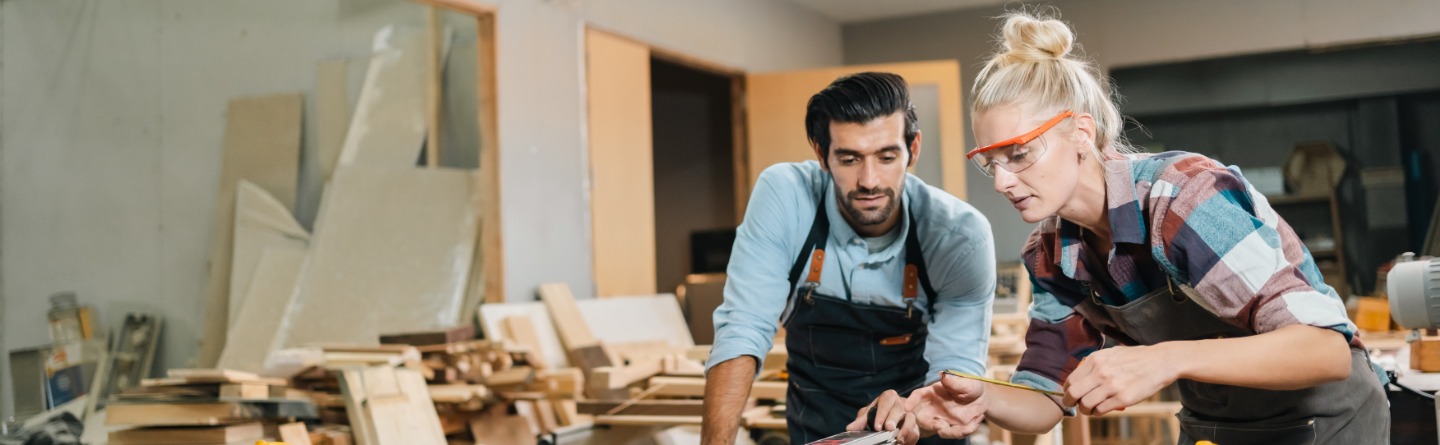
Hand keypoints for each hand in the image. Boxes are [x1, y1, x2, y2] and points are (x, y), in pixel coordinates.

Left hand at [846, 390, 921, 443]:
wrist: (894, 416)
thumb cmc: (879, 413)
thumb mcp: (869, 414)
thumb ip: (861, 420)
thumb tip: (850, 428)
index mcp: (888, 397)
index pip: (886, 402)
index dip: (882, 414)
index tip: (877, 426)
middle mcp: (901, 403)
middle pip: (899, 409)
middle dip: (893, 419)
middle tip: (889, 429)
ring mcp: (909, 414)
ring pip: (911, 420)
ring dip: (905, 430)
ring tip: (898, 440)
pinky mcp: (916, 425)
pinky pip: (916, 431)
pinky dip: (911, 438)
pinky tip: (904, 444)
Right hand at [904, 373, 986, 438]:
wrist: (982, 398)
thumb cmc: (970, 386)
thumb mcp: (964, 382)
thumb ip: (953, 381)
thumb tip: (943, 374)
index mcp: (933, 393)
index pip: (918, 395)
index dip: (912, 401)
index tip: (907, 408)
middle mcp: (934, 407)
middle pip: (923, 418)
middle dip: (928, 424)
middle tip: (938, 426)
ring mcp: (943, 418)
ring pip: (939, 429)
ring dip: (948, 432)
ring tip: (964, 430)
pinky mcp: (953, 427)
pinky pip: (955, 433)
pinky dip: (964, 431)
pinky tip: (974, 423)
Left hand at [1063, 344, 1178, 415]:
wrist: (1160, 361)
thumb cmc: (1136, 358)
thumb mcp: (1111, 353)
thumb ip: (1095, 363)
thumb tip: (1080, 376)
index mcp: (1095, 360)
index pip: (1070, 380)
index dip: (1067, 390)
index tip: (1070, 394)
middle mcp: (1100, 372)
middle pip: (1073, 393)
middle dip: (1070, 402)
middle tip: (1074, 405)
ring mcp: (1111, 386)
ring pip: (1085, 404)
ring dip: (1085, 410)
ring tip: (1089, 409)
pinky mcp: (1123, 398)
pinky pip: (1101, 410)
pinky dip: (1098, 413)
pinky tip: (1101, 410)